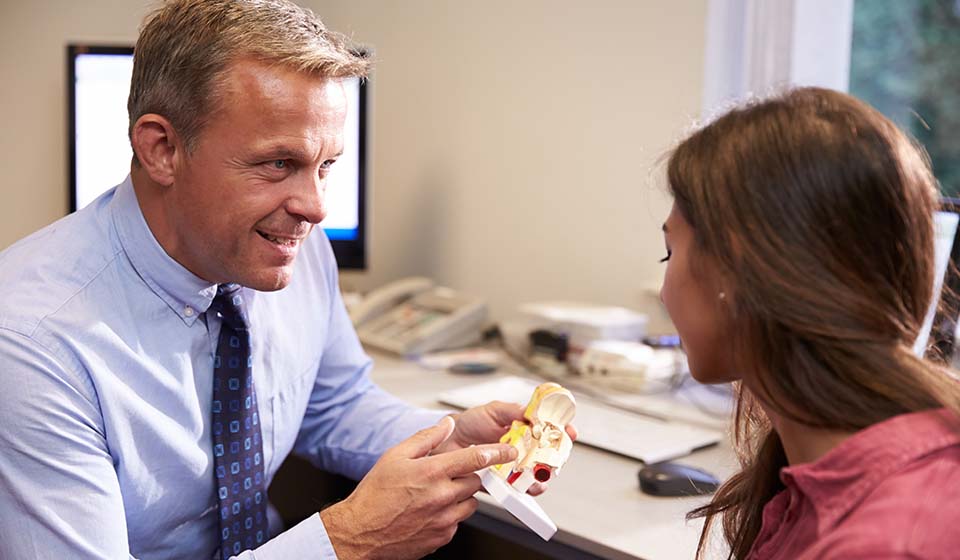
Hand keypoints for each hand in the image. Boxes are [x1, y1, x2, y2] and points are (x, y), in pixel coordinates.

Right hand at [320, 416, 516, 558]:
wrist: (361, 532)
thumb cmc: (374, 496)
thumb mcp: (395, 456)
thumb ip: (426, 437)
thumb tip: (446, 425)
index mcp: (432, 472)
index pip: (476, 458)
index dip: (497, 452)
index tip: (509, 451)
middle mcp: (442, 496)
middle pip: (475, 481)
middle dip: (466, 476)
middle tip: (445, 475)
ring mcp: (444, 519)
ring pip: (470, 503)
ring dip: (460, 496)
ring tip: (435, 494)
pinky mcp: (442, 537)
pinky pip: (458, 522)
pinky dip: (450, 515)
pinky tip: (429, 511)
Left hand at [432, 401, 578, 495]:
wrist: (447, 441)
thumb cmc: (471, 422)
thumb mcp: (494, 410)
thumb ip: (513, 410)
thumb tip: (532, 411)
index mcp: (524, 430)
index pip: (550, 431)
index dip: (563, 431)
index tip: (570, 432)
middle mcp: (522, 449)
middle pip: (548, 457)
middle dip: (556, 459)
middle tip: (556, 458)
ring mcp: (513, 467)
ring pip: (535, 477)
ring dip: (541, 479)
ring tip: (540, 478)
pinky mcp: (502, 483)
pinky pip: (516, 491)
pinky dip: (523, 493)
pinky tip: (524, 489)